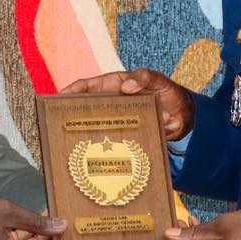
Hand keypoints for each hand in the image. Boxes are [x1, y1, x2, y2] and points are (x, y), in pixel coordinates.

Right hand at [61, 68, 194, 140]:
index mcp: (113, 87)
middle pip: (85, 111)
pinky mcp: (126, 137)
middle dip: (70, 118)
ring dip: (85, 137)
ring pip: (95, 130)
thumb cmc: (167, 92)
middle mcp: (111, 105)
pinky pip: (111, 145)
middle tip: (57, 127)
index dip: (69, 91)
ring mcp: (117, 122)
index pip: (86, 87)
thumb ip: (143, 78)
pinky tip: (96, 161)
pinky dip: (104, 153)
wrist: (185, 117)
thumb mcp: (157, 79)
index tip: (55, 99)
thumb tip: (126, 87)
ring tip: (72, 147)